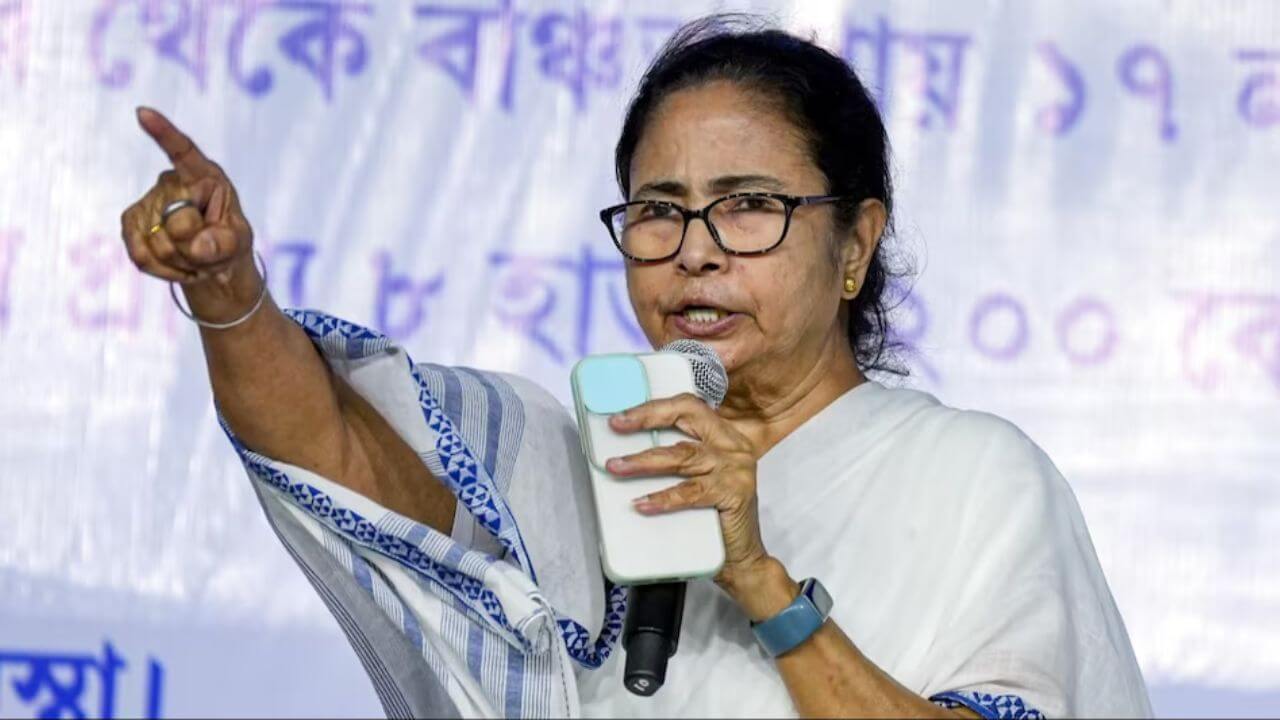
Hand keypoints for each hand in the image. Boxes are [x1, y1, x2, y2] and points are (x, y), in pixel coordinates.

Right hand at [120, 107, 256, 318]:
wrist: (209, 263)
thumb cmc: (228, 243)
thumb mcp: (237, 244)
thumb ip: (224, 244)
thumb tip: (198, 245)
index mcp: (206, 176)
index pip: (184, 153)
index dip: (164, 133)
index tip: (142, 113)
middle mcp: (173, 182)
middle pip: (178, 222)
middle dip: (195, 248)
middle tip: (208, 251)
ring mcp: (148, 201)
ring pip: (160, 244)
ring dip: (181, 261)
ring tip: (194, 257)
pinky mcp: (131, 221)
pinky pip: (141, 255)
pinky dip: (162, 270)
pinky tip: (177, 265)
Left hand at [605, 394, 776, 593]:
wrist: (742, 558)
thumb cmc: (714, 518)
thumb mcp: (696, 478)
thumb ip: (675, 459)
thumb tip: (626, 450)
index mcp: (723, 435)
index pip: (687, 407)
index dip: (653, 408)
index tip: (622, 416)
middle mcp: (733, 445)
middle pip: (687, 418)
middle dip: (648, 419)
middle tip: (617, 427)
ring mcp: (736, 468)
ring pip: (682, 456)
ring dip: (644, 461)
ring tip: (617, 467)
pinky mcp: (735, 493)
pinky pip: (691, 492)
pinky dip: (663, 498)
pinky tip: (642, 503)